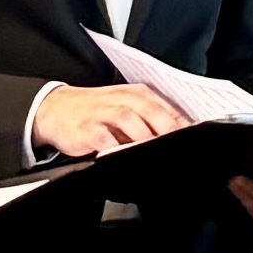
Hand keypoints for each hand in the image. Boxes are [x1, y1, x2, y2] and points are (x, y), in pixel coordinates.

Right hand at [34, 81, 191, 158]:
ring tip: (158, 155)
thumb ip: (153, 122)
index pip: (169, 109)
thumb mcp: (128, 109)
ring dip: (146, 139)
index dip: (184, 127)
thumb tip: (181, 141)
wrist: (55, 109)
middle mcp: (124, 100)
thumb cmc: (97, 112)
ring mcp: (104, 113)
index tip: (196, 143)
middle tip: (181, 150)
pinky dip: (116, 148)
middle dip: (169, 132)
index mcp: (139, 95)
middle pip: (154, 112)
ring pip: (131, 121)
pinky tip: (124, 157)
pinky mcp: (87, 129)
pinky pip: (104, 138)